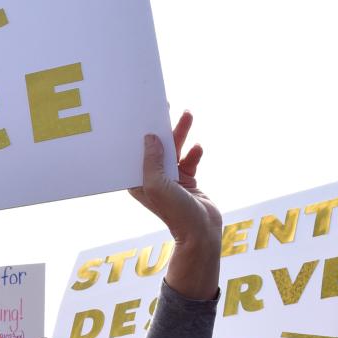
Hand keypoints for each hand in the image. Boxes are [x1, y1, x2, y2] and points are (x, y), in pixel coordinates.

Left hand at [129, 111, 220, 298]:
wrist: (202, 231)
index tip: (140, 114)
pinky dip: (194, 153)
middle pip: (156, 147)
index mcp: (138, 181)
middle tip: (164, 106)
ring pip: (175, 150)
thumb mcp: (158, 184)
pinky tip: (198, 148)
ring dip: (181, 134)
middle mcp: (152, 178)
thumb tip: (150, 138)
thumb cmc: (175, 212)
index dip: (137, 133)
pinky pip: (189, 160)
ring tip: (187, 115)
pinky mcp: (187, 180)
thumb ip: (153, 160)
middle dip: (161, 127)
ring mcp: (170, 179)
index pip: (135, 152)